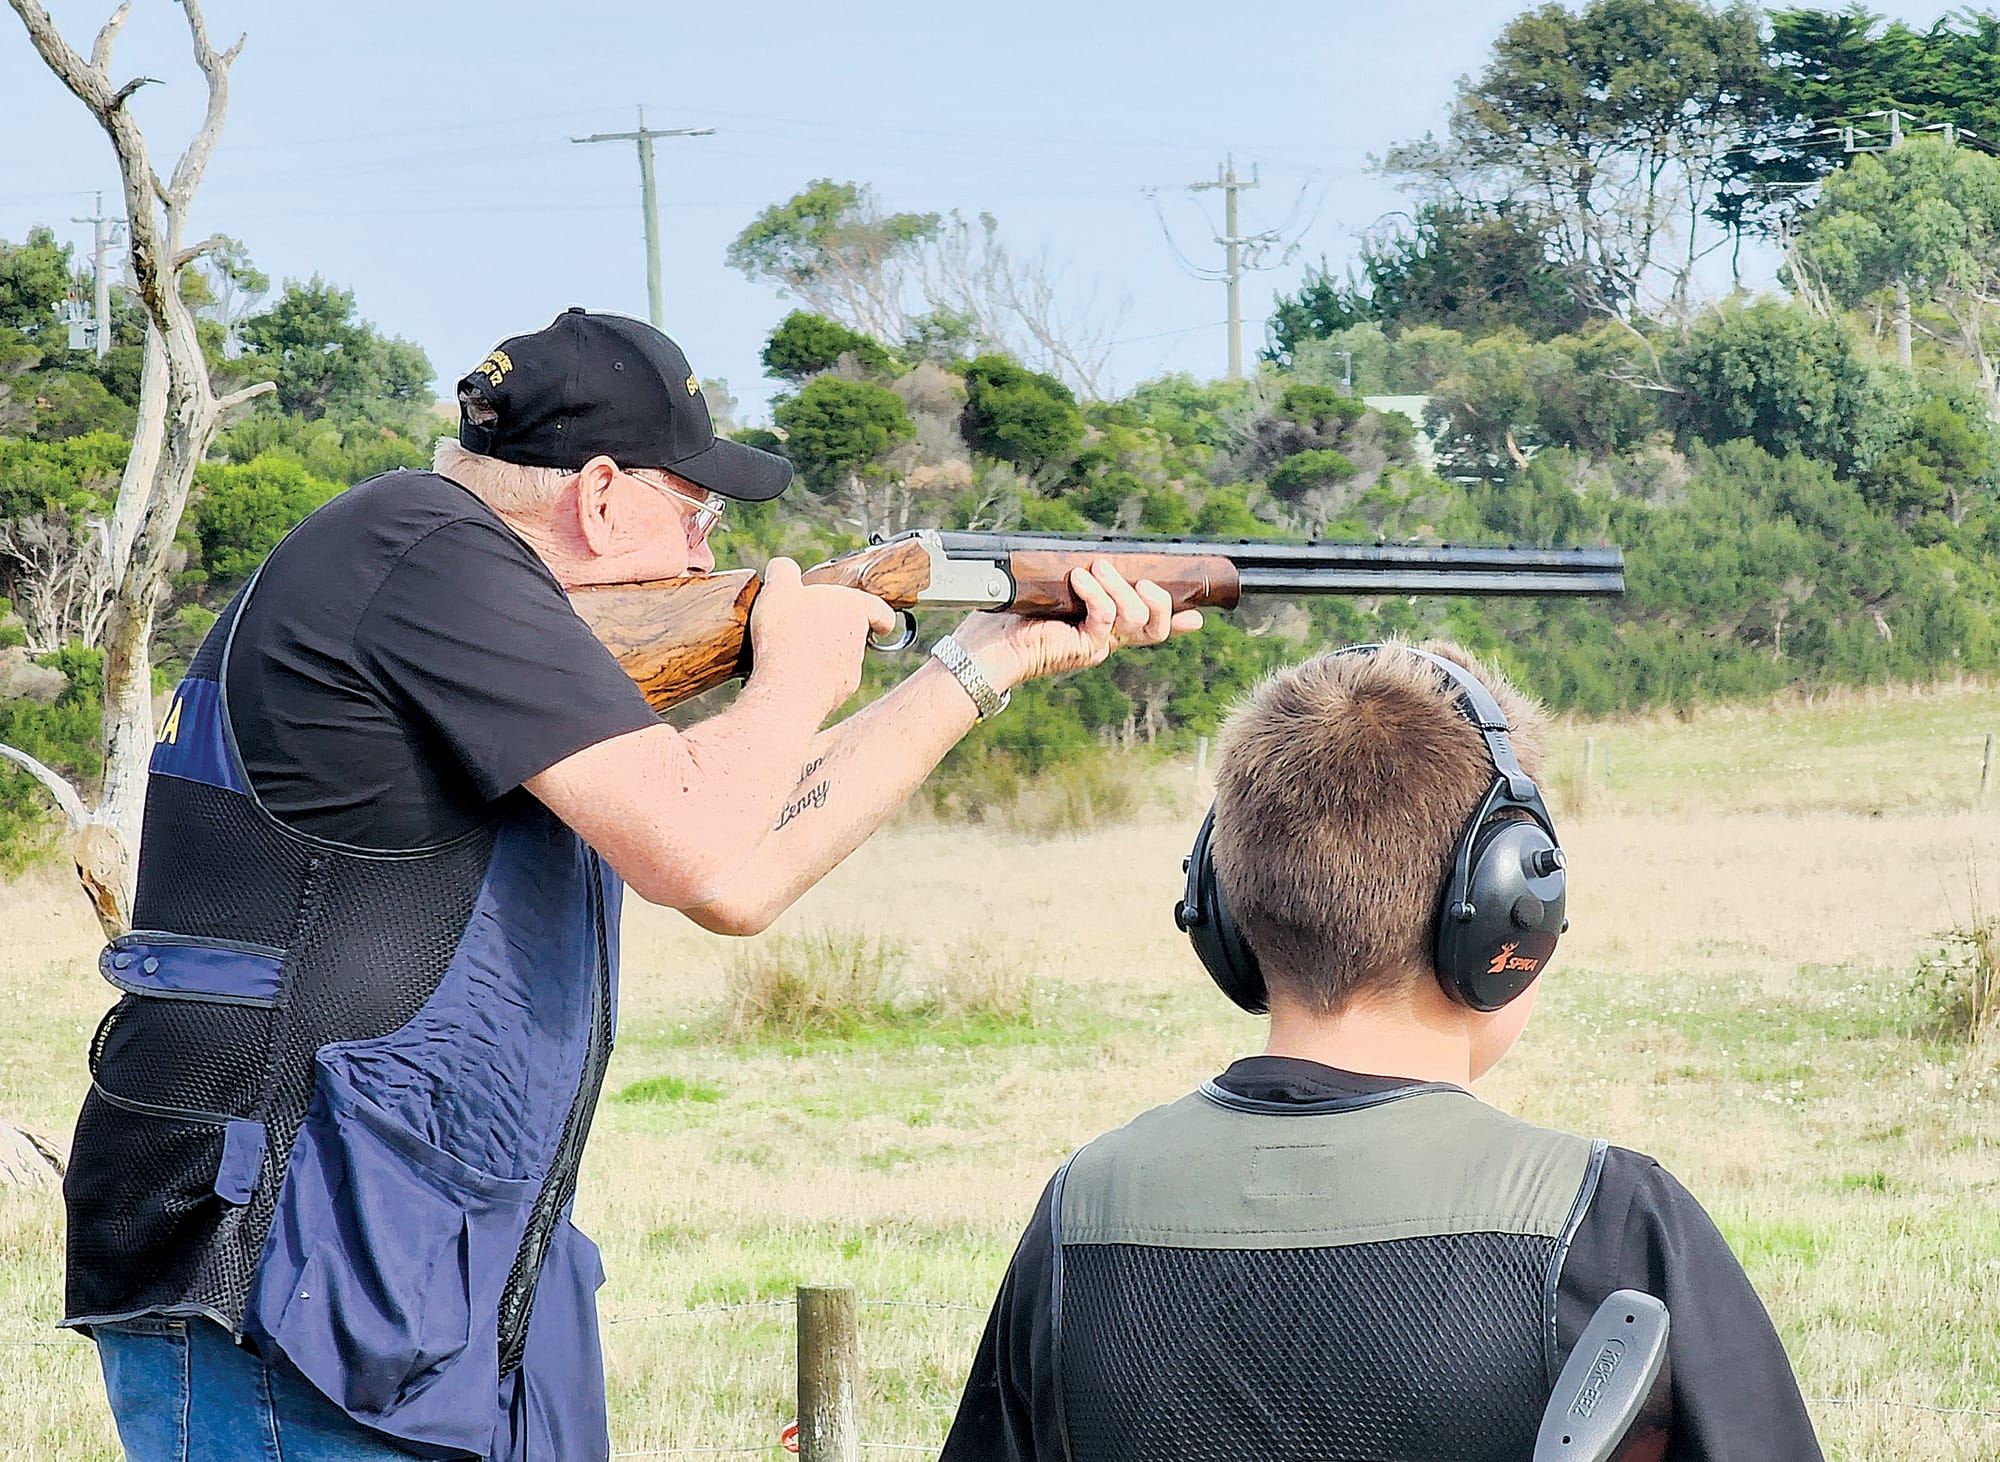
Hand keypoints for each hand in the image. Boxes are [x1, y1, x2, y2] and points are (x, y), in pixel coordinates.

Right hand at [748, 556, 896, 720]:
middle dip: (836, 630)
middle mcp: (858, 641)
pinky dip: (813, 677)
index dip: (880, 613)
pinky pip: (827, 682)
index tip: (881, 620)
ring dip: (823, 654)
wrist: (787, 689)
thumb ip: (783, 571)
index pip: (879, 608)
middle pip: (855, 632)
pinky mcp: (837, 693)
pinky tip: (790, 673)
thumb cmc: (788, 635)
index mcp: (853, 608)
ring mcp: (850, 670)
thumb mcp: (778, 589)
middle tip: (809, 627)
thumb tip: (784, 568)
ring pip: (841, 658)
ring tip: (792, 650)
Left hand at [949, 559, 1202, 689]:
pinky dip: (1097, 593)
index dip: (1176, 623)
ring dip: (1120, 586)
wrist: (984, 649)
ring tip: (1093, 570)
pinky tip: (1078, 580)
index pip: (1147, 627)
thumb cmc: (1008, 617)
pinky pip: (1108, 617)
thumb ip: (1079, 580)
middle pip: (1156, 626)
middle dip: (1159, 596)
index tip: (1197, 618)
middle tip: (1134, 574)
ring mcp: (1096, 646)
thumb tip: (1090, 559)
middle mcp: (1104, 640)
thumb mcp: (1051, 590)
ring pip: (1139, 618)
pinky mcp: (1084, 648)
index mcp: (1100, 627)